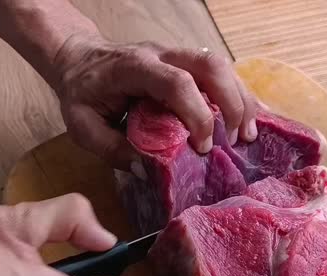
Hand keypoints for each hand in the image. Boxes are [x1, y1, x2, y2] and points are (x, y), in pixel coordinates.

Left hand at [52, 35, 257, 168]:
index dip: (198, 115)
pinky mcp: (185, 62)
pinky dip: (237, 95)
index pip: (178, 84)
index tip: (202, 148)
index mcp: (135, 68)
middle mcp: (162, 55)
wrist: (78, 58)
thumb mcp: (83, 126)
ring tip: (248, 135)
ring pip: (221, 66)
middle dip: (232, 104)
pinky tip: (246, 120)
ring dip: (241, 100)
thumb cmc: (81, 92)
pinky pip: (219, 72)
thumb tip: (147, 170)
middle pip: (210, 66)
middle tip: (236, 141)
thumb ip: (112, 148)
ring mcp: (176, 54)